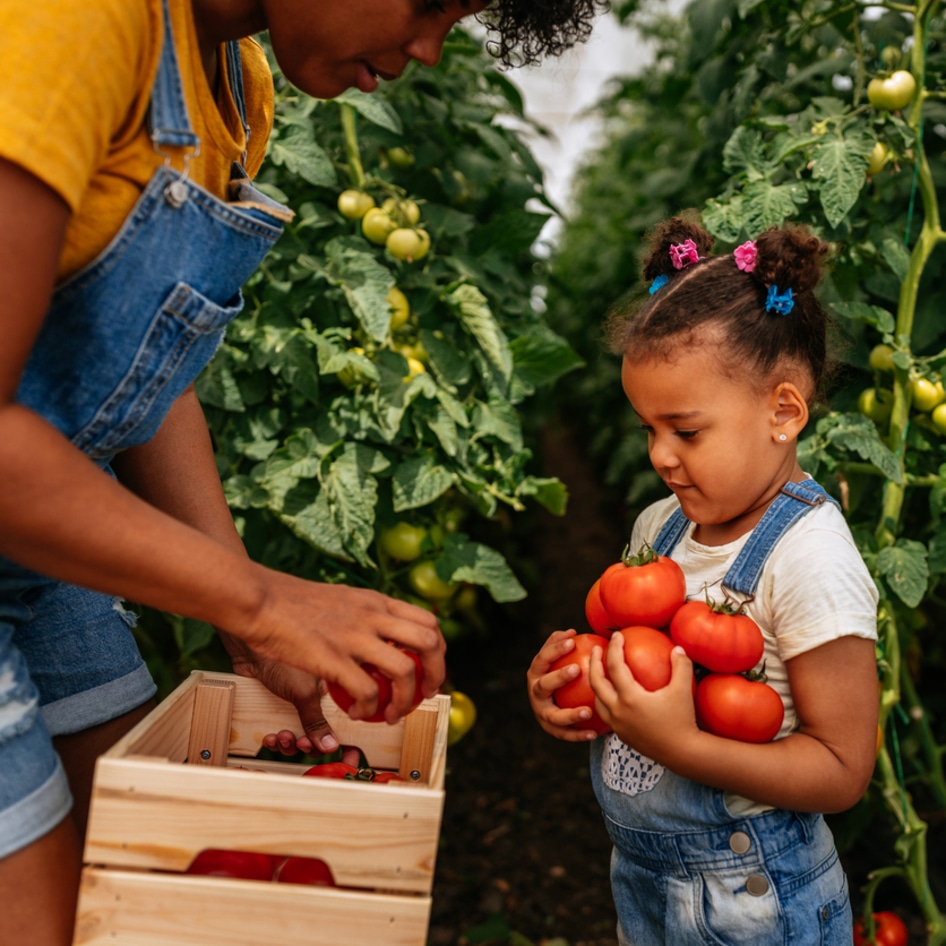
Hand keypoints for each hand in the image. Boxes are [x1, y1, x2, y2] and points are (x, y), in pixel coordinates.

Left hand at [221, 639, 338, 755]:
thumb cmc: (280, 657)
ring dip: (291, 744)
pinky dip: (276, 739)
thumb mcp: (304, 693)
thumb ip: (317, 721)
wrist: (248, 649)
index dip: (347, 741)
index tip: (348, 759)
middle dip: (311, 744)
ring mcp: (298, 704)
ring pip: (301, 736)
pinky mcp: (279, 709)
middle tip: (302, 743)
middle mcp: (318, 699)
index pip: (346, 722)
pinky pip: (282, 733)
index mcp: (333, 692)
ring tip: (281, 737)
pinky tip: (268, 735)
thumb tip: (330, 746)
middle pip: (322, 735)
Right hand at [231, 570, 445, 723]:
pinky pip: (367, 690)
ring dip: (404, 700)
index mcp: (376, 601)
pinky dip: (368, 708)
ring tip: (390, 714)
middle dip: (435, 676)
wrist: (257, 598)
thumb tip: (379, 638)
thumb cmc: (291, 602)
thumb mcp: (341, 600)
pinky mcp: (332, 657)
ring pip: (406, 670)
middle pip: (429, 643)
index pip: (429, 622)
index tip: (429, 671)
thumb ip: (364, 616)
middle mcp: (373, 615)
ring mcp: (354, 635)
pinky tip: (355, 712)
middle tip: (422, 696)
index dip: (438, 652)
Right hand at [526, 629, 599, 741]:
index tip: (572, 641)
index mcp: (536, 672)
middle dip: (558, 677)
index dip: (554, 649)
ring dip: (569, 714)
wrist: (555, 703)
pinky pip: (565, 733)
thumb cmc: (563, 673)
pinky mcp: (551, 729)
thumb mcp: (560, 659)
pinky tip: (595, 732)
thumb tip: (574, 631)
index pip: (542, 658)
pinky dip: (578, 734)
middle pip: (543, 685)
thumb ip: (565, 646)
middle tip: (577, 669)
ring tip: (587, 711)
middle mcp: (535, 692)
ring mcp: (541, 712)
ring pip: (553, 716)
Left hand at [589, 632, 697, 761]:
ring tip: (600, 672)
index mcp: (629, 698)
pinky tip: (612, 695)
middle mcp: (618, 711)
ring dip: (596, 684)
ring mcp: (617, 725)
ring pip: (597, 700)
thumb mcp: (683, 690)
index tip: (616, 635)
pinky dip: (604, 700)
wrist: (682, 754)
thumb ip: (681, 665)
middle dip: (593, 663)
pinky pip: (605, 715)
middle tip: (597, 649)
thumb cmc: (683, 720)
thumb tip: (677, 647)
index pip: (614, 666)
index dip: (614, 648)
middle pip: (596, 682)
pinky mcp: (621, 735)